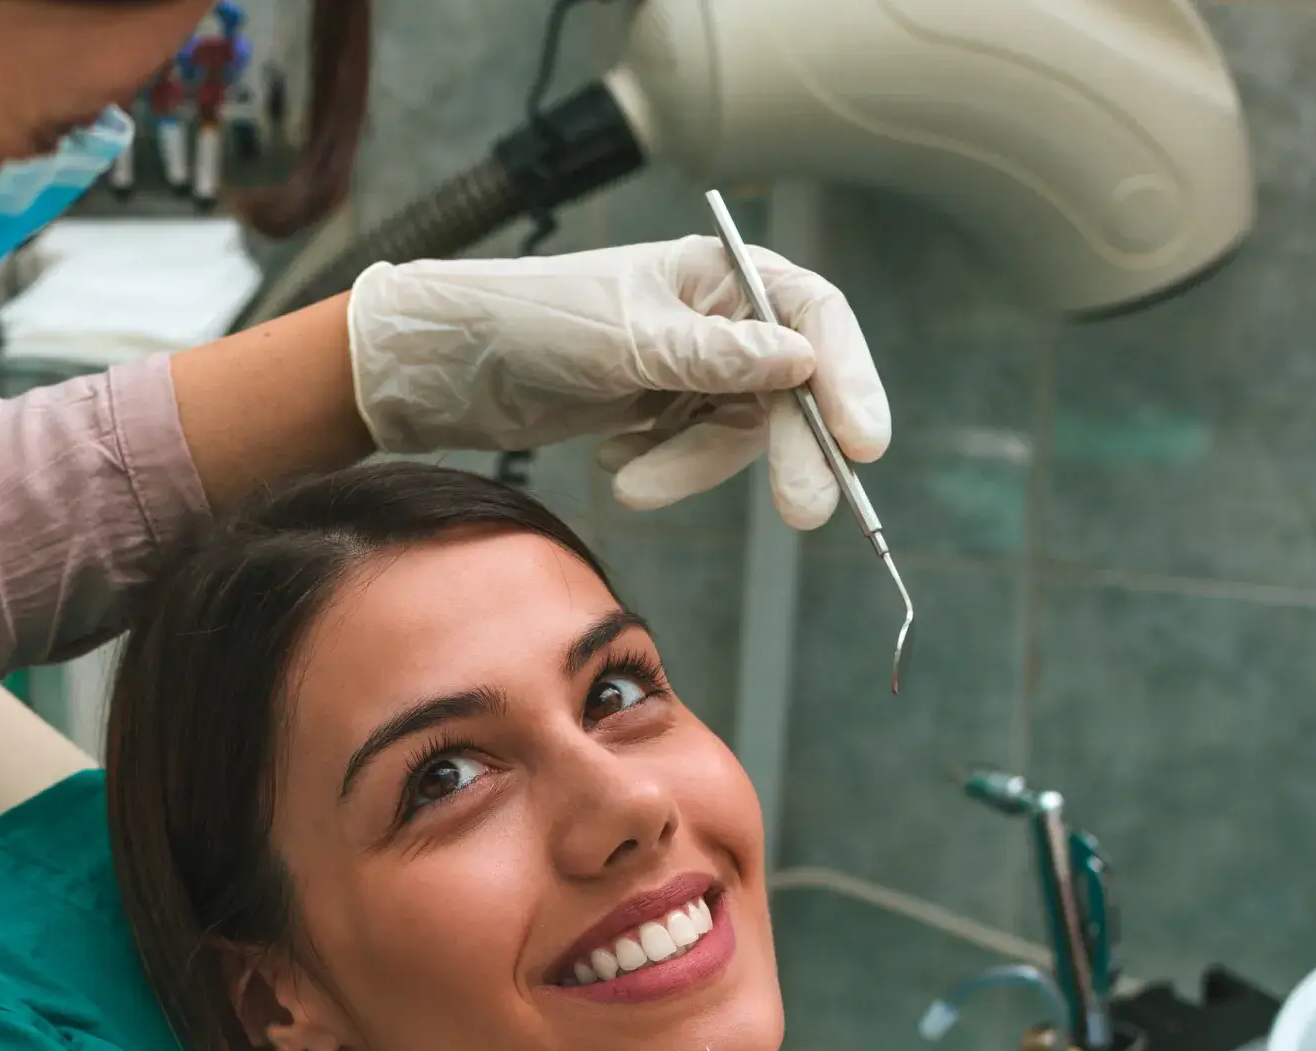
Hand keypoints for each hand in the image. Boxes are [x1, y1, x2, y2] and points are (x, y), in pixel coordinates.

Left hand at [347, 236, 890, 528]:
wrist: (451, 365)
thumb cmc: (533, 323)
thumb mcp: (626, 340)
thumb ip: (713, 356)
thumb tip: (801, 360)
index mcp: (719, 272)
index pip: (814, 317)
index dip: (848, 378)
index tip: (864, 443)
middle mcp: (719, 316)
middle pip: (791, 388)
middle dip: (792, 450)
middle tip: (805, 512)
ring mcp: (692, 368)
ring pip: (737, 435)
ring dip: (690, 468)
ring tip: (626, 483)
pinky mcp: (661, 412)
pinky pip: (692, 454)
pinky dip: (661, 468)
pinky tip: (611, 458)